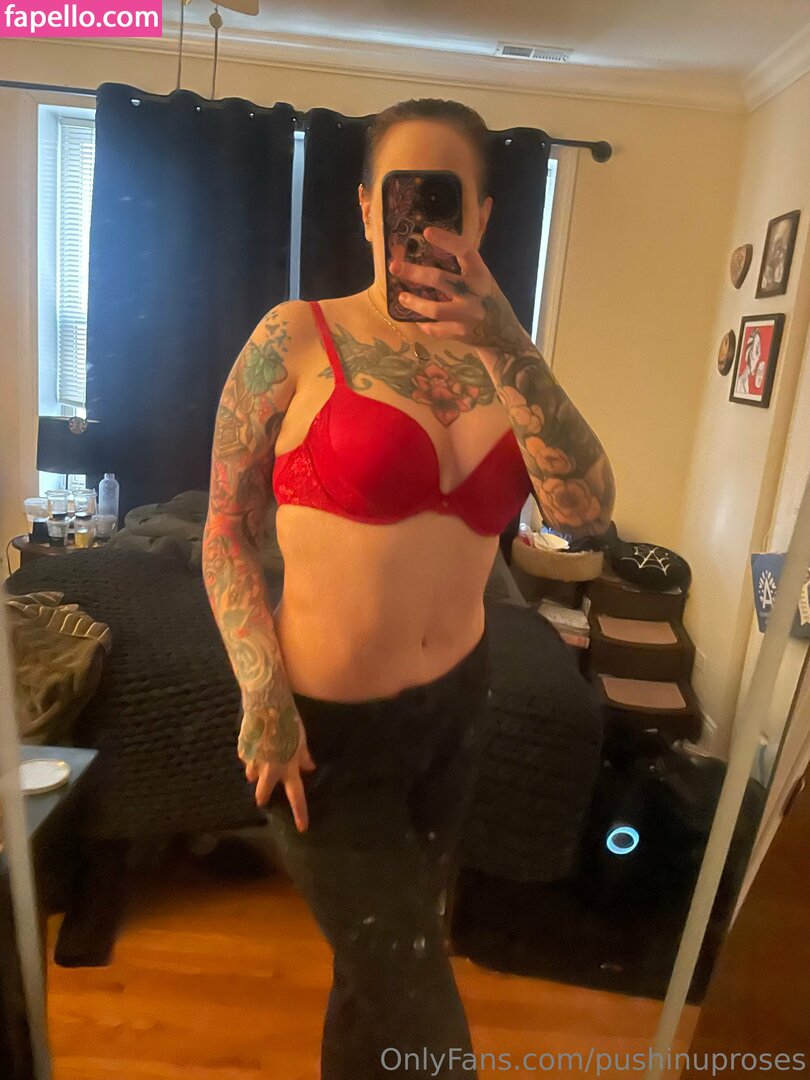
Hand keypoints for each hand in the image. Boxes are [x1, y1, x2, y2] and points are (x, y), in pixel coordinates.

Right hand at [238, 699, 315, 830]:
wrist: (266, 706)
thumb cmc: (289, 722)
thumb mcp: (302, 739)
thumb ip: (304, 756)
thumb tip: (309, 767)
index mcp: (288, 769)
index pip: (297, 796)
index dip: (300, 813)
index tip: (302, 828)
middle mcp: (269, 771)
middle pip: (262, 794)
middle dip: (263, 796)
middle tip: (265, 791)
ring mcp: (252, 763)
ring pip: (251, 775)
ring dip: (256, 771)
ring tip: (263, 754)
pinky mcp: (242, 752)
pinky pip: (246, 758)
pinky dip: (251, 755)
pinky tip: (256, 741)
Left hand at [390, 225, 530, 352]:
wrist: (503, 333)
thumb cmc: (488, 297)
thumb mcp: (484, 274)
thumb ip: (473, 247)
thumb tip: (485, 202)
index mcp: (481, 273)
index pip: (465, 251)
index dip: (447, 241)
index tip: (427, 232)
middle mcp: (475, 292)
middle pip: (440, 280)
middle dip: (414, 272)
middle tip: (394, 266)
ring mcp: (468, 315)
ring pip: (435, 309)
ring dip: (415, 303)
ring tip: (401, 297)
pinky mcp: (462, 333)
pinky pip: (438, 329)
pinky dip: (426, 325)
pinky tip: (417, 320)